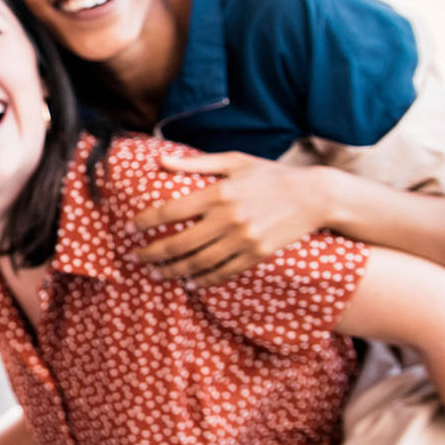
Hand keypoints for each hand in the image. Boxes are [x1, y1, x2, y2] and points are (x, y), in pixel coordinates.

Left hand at [132, 152, 327, 286]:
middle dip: (152, 254)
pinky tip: (190, 283)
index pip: (170, 212)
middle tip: (135, 259)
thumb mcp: (234, 161)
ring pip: (198, 263)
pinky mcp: (257, 255)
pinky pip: (224, 273)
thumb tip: (161, 162)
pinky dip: (204, 281)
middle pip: (179, 243)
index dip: (144, 222)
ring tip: (156, 274)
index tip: (128, 229)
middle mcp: (228, 218)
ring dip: (173, 271)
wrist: (315, 196)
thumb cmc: (270, 175)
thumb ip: (196, 163)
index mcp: (218, 193)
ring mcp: (244, 239)